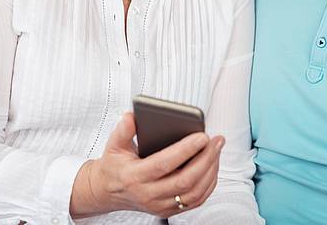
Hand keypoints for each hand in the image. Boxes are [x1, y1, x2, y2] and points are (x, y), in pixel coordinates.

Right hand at [70, 112, 223, 218]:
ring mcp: (159, 205)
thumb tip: (132, 116)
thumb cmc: (115, 165)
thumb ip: (122, 130)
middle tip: (217, 140)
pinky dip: (209, 183)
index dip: (185, 150)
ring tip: (218, 150)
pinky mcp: (169, 210)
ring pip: (194, 193)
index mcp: (134, 177)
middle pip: (185, 181)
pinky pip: (195, 200)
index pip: (164, 164)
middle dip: (206, 159)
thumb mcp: (113, 145)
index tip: (202, 136)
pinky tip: (213, 165)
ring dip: (211, 170)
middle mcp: (148, 194)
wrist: (108, 191)